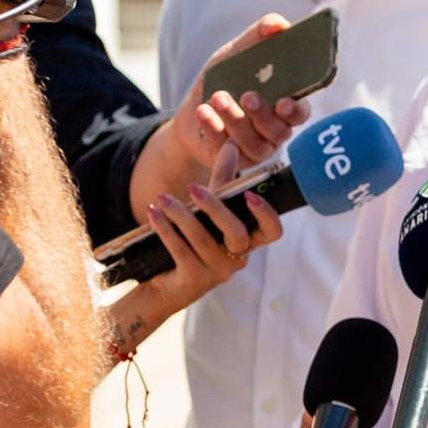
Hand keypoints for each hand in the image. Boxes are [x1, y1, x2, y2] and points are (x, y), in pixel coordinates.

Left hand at [134, 144, 283, 312]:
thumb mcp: (209, 209)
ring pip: (204, 240)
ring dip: (181, 215)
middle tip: (194, 188)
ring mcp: (216, 273)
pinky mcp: (193, 280)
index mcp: (248, 241)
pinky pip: (181, 251)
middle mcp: (237, 259)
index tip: (250, 194)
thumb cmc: (194, 241)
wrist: (164, 282)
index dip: (266, 214)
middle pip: (237, 234)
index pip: (272, 232)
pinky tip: (154, 213)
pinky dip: (166, 230)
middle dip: (216, 209)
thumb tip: (231, 145)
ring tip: (162, 198)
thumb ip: (223, 180)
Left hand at [168, 16, 311, 170]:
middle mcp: (273, 132)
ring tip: (217, 97)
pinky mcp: (230, 162)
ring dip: (234, 119)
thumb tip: (279, 24)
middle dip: (262, 114)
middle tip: (247, 95)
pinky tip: (203, 112)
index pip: (300, 113)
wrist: (191, 111)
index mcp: (283, 106)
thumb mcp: (235, 54)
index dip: (296, 111)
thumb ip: (258, 37)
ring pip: (253, 144)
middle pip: (278, 131)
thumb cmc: (223, 81)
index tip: (284, 102)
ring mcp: (253, 150)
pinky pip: (226, 152)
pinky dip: (214, 130)